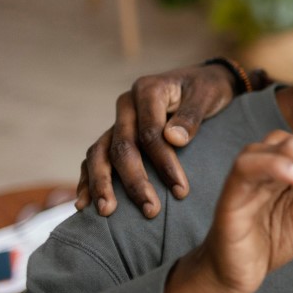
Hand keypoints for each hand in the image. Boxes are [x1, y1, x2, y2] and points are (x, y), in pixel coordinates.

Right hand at [75, 63, 238, 217]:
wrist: (203, 81)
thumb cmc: (208, 88)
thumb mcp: (208, 95)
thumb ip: (192, 115)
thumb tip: (174, 140)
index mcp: (148, 90)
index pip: (150, 132)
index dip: (164, 162)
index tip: (181, 190)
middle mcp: (127, 105)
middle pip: (122, 146)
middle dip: (135, 181)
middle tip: (150, 210)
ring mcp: (118, 120)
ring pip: (100, 153)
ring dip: (102, 184)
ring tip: (107, 212)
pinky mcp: (115, 134)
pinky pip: (96, 157)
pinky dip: (88, 179)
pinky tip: (85, 203)